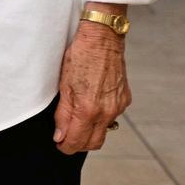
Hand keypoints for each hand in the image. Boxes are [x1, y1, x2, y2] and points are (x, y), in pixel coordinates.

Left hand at [52, 20, 131, 154]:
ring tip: (77, 120)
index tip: (59, 144)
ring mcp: (118, 106)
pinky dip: (101, 118)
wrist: (103, 38)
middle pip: (94, 143)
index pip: (77, 141)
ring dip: (90, 132)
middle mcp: (107, 111)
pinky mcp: (125, 99)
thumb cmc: (80, 57)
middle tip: (66, 136)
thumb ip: (63, 114)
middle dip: (79, 144)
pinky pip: (112, 117)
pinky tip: (92, 106)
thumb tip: (60, 136)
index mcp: (89, 109)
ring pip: (104, 131)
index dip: (66, 146)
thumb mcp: (64, 85)